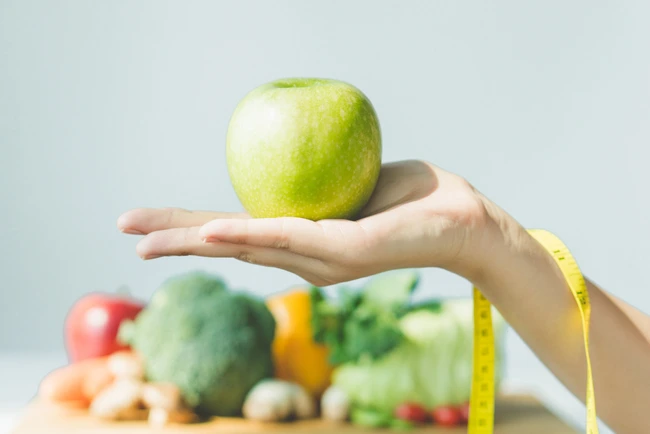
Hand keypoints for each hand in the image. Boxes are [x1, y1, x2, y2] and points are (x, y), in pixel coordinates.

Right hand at [117, 160, 492, 285]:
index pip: (239, 232)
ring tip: (146, 237)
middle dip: (176, 241)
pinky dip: (245, 233)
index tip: (156, 222)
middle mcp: (305, 258)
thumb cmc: (415, 198)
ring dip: (195, 241)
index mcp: (304, 242)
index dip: (195, 229)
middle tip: (126, 230)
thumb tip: (298, 151)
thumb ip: (321, 178)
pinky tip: (209, 231)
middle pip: (229, 246)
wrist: (465, 220)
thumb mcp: (358, 181)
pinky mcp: (344, 254)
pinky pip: (288, 237)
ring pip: (247, 246)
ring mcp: (322, 260)